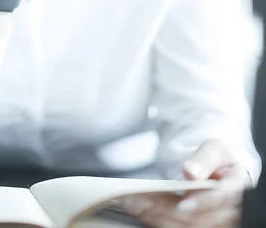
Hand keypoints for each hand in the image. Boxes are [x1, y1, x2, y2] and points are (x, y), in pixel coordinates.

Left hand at [123, 139, 250, 227]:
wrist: (218, 175)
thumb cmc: (217, 162)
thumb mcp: (213, 150)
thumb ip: (204, 159)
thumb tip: (191, 172)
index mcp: (237, 189)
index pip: (223, 199)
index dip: (203, 202)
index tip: (183, 203)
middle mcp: (228, 212)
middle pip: (199, 218)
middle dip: (167, 208)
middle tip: (140, 197)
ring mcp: (213, 223)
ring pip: (185, 226)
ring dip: (156, 215)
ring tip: (133, 201)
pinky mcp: (196, 226)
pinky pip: (175, 227)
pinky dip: (154, 218)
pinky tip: (139, 208)